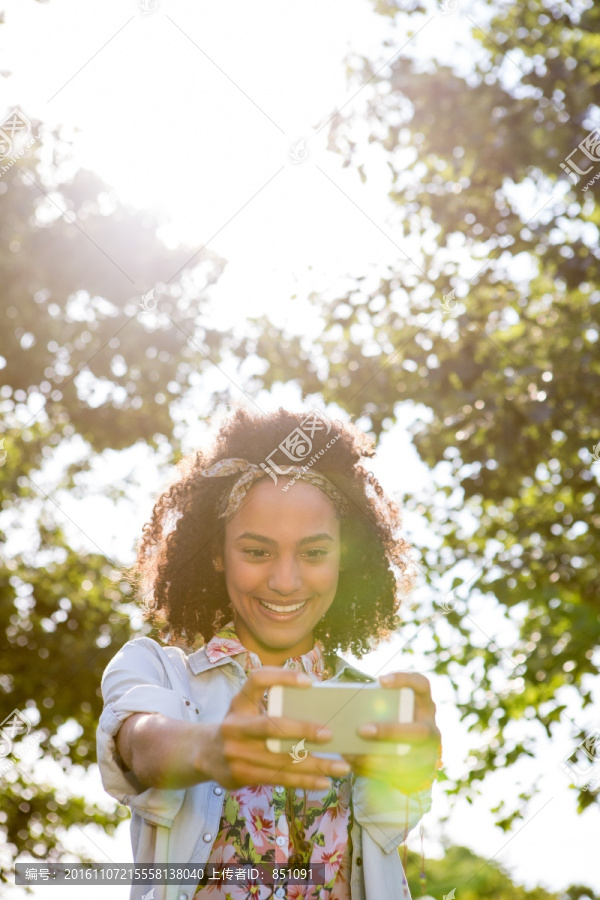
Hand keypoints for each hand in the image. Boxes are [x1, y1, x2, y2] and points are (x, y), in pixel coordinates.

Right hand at [204, 667, 347, 790]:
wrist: (204, 753)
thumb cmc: (239, 725)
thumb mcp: (246, 708)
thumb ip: (272, 703)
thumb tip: (318, 703)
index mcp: (239, 702)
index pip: (258, 680)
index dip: (282, 677)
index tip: (310, 682)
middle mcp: (235, 726)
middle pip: (271, 726)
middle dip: (302, 730)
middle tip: (330, 734)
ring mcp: (236, 753)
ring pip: (281, 760)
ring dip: (315, 765)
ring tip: (341, 767)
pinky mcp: (241, 775)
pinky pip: (278, 779)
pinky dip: (304, 781)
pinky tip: (324, 782)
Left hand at [341, 672, 440, 793]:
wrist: (413, 749)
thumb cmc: (394, 717)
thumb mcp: (393, 706)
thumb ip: (378, 703)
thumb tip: (347, 703)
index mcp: (424, 703)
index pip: (422, 684)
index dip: (404, 681)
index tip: (381, 681)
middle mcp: (431, 727)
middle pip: (419, 731)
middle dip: (390, 732)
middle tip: (362, 730)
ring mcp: (429, 753)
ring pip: (408, 760)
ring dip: (376, 759)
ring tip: (350, 754)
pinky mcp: (420, 773)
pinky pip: (397, 777)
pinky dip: (372, 771)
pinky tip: (353, 764)